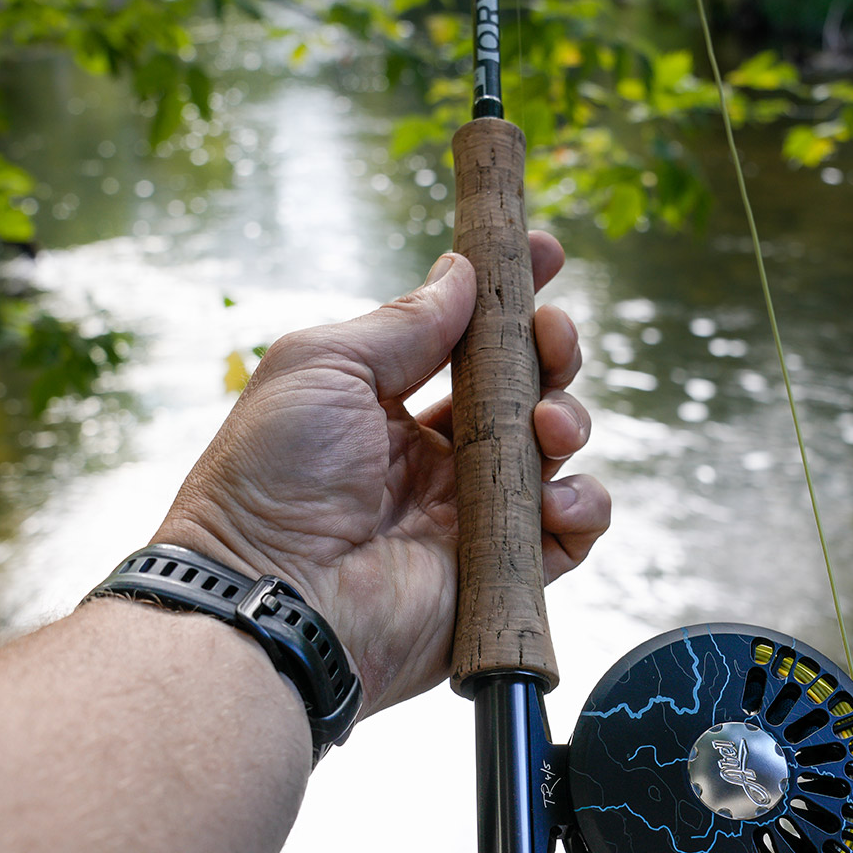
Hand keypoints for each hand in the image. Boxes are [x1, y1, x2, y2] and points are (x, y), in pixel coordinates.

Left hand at [153, 232, 609, 715]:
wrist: (269, 597)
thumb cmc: (272, 477)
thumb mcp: (323, 365)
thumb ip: (404, 322)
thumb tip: (462, 271)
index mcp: (385, 407)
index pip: (465, 342)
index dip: (509, 298)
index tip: (545, 254)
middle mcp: (432, 459)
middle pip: (522, 390)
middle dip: (552, 353)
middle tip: (553, 339)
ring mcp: (468, 517)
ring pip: (553, 455)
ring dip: (569, 422)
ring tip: (548, 427)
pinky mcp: (498, 575)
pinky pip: (569, 535)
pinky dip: (583, 507)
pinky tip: (555, 498)